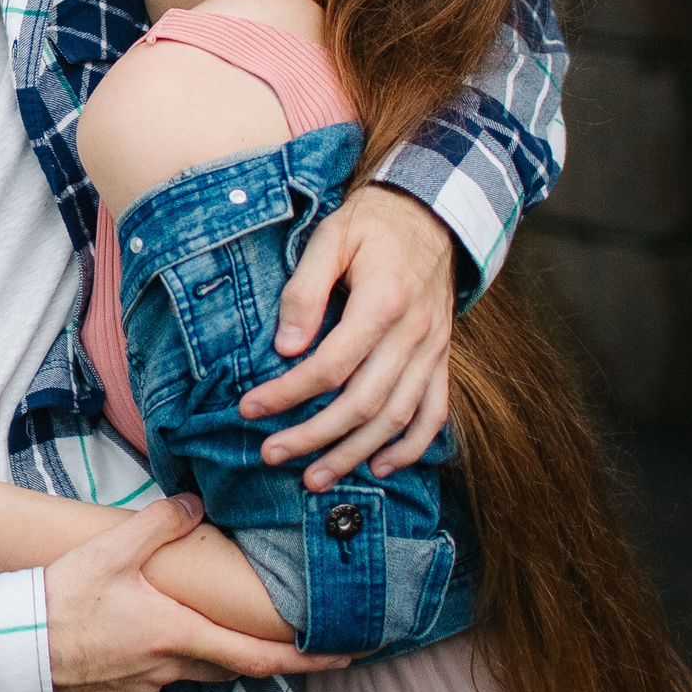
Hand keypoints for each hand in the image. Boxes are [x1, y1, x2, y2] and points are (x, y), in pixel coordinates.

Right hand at [46, 496, 345, 691]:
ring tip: (211, 627)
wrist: (7, 653)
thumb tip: (197, 503)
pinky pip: (155, 680)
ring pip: (193, 673)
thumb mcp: (109, 552)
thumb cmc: (58, 602)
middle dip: (260, 654)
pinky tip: (144, 636)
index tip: (348, 658)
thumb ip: (158, 525)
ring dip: (210, 655)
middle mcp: (168, 670)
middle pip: (231, 667)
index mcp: (177, 636)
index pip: (260, 656)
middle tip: (288, 639)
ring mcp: (142, 689)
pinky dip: (166, 660)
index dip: (309, 660)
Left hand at [241, 184, 454, 490]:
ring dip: (354, 453)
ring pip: (396, 417)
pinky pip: (434, 413)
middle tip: (271, 455)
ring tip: (315, 478)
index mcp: (383, 302)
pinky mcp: (442, 358)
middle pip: (362, 403)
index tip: (250, 409)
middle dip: (314, 436)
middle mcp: (414, 333)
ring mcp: (433, 350)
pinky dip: (411, 446)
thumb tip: (285, 347)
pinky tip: (379, 466)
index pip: (331, 365)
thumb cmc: (372, 225)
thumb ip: (305, 290)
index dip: (288, 393)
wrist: (434, 213)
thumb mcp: (330, 238)